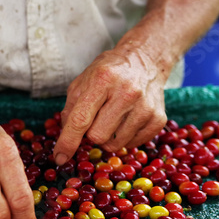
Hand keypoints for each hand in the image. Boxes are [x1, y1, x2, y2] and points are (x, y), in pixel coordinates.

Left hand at [53, 43, 167, 164]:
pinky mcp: (158, 119)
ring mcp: (145, 106)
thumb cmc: (108, 73)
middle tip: (95, 118)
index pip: (80, 119)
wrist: (144, 60)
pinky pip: (131, 144)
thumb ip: (70, 109)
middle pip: (97, 136)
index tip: (60, 158)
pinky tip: (125, 120)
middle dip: (90, 133)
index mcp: (103, 80)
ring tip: (111, 117)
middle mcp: (127, 92)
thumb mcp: (83, 82)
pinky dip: (123, 138)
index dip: (68, 141)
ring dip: (107, 136)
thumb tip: (65, 139)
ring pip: (114, 144)